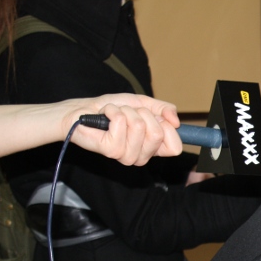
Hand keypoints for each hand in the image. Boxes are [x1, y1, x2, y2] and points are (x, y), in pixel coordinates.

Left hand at [65, 94, 181, 165]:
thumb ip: (164, 110)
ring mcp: (127, 156)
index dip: (168, 128)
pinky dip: (113, 111)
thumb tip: (176, 121)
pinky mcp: (112, 150)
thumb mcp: (143, 104)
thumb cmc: (112, 109)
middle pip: (158, 134)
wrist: (83, 110)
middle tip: (129, 114)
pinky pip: (121, 123)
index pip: (175, 148)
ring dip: (126, 111)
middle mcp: (141, 156)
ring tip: (115, 115)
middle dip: (143, 113)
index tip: (154, 118)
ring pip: (140, 126)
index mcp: (152, 149)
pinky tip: (105, 116)